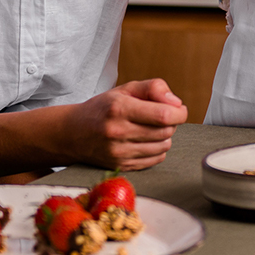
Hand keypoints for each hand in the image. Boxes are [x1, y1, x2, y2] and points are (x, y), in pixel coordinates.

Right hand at [66, 78, 187, 170]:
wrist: (74, 133)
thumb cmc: (103, 108)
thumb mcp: (125, 89)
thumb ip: (153, 88)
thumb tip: (176, 103)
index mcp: (120, 108)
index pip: (164, 115)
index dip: (179, 112)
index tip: (180, 109)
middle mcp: (118, 132)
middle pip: (166, 131)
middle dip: (172, 122)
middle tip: (163, 116)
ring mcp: (119, 152)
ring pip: (163, 147)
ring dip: (164, 136)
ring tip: (151, 128)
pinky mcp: (121, 166)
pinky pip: (155, 160)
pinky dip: (157, 150)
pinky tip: (146, 141)